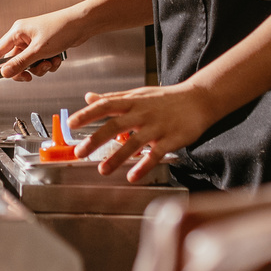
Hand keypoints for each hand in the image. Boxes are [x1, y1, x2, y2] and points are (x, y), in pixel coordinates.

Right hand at [0, 6, 88, 79]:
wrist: (83, 24)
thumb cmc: (61, 28)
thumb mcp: (38, 50)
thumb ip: (20, 63)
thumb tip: (4, 72)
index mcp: (17, 32)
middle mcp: (24, 36)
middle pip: (15, 60)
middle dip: (25, 69)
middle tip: (30, 76)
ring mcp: (34, 41)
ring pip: (29, 63)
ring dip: (40, 68)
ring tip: (50, 62)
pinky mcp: (45, 46)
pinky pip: (40, 61)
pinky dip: (48, 64)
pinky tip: (56, 59)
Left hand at [64, 83, 215, 182]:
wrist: (199, 99)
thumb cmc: (166, 99)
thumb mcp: (138, 94)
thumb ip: (113, 98)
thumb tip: (89, 97)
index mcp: (132, 102)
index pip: (106, 105)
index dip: (88, 114)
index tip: (71, 123)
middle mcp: (142, 113)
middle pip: (115, 124)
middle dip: (96, 139)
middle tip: (80, 152)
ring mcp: (157, 127)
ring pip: (134, 142)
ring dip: (117, 157)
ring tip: (102, 170)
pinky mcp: (171, 139)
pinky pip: (155, 154)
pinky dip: (144, 166)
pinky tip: (132, 176)